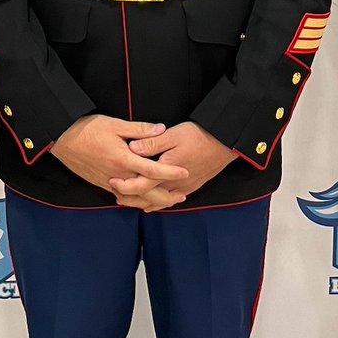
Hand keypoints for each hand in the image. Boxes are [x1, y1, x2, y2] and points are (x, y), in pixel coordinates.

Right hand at [51, 115, 188, 210]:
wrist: (62, 139)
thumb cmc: (87, 129)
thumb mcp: (115, 124)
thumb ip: (139, 129)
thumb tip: (161, 129)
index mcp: (123, 159)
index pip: (152, 170)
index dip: (170, 172)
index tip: (184, 172)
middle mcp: (118, 175)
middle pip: (146, 193)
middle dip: (166, 197)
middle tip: (181, 194)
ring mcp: (109, 182)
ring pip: (135, 200)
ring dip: (152, 201)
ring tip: (167, 199)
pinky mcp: (103, 184)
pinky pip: (123, 198)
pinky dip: (136, 201)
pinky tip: (143, 199)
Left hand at [117, 122, 235, 202]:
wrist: (224, 144)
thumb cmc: (199, 136)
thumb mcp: (173, 134)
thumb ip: (152, 142)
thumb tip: (132, 148)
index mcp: (167, 171)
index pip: (141, 185)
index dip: (125, 185)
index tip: (112, 181)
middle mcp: (174, 185)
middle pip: (147, 199)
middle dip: (130, 198)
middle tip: (115, 192)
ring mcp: (183, 189)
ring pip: (158, 203)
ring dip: (142, 202)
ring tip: (127, 198)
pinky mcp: (190, 188)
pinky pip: (170, 202)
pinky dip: (157, 203)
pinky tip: (150, 202)